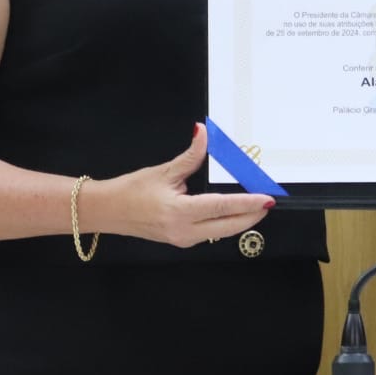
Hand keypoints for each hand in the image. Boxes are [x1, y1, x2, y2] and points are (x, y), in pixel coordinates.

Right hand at [95, 123, 272, 246]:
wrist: (107, 212)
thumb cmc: (130, 191)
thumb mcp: (163, 171)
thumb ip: (191, 156)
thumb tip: (204, 133)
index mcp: (179, 212)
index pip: (222, 207)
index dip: (248, 203)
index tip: (267, 199)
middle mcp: (184, 231)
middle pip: (229, 226)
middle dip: (252, 215)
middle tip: (268, 202)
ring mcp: (183, 240)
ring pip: (222, 232)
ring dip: (241, 220)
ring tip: (256, 205)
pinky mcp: (182, 241)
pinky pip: (211, 233)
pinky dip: (226, 223)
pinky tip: (235, 212)